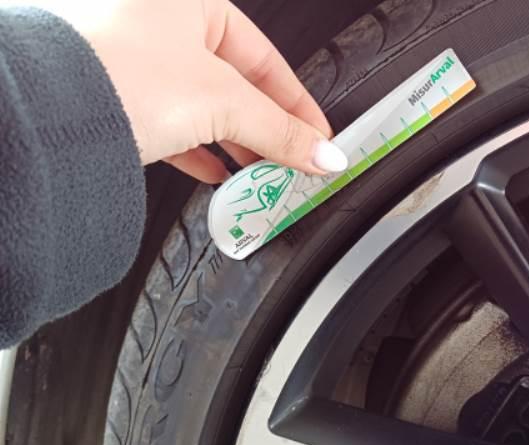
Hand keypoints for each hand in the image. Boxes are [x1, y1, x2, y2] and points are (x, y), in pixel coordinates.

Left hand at [32, 0, 347, 181]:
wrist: (45, 114)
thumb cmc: (119, 74)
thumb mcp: (223, 102)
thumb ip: (280, 130)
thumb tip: (322, 154)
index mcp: (192, 4)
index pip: (266, 60)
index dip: (299, 106)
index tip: (319, 142)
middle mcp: (161, 26)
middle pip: (237, 88)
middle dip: (269, 134)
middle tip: (294, 167)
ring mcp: (137, 64)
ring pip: (205, 111)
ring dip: (237, 149)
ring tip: (259, 181)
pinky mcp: (118, 101)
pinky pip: (173, 128)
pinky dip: (200, 154)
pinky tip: (216, 176)